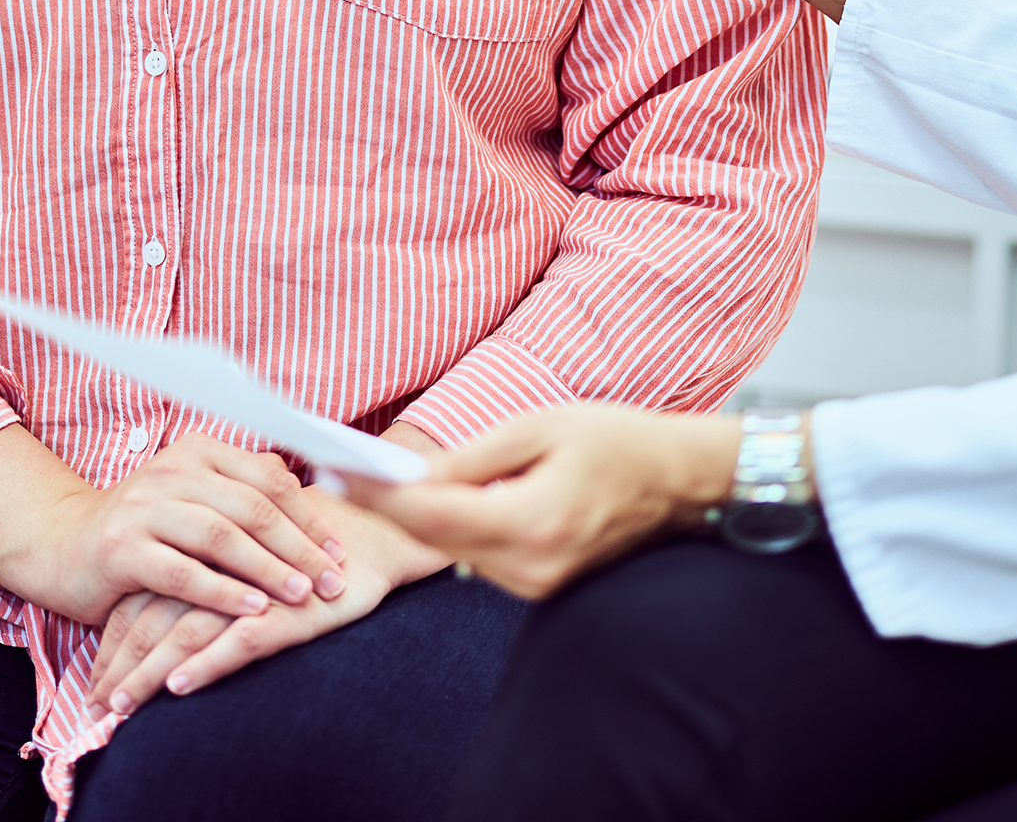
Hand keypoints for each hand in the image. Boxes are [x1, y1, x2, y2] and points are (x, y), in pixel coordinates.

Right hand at [0, 425, 348, 627]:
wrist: (62, 546)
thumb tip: (319, 498)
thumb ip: (242, 495)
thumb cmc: (144, 529)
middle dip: (298, 546)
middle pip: (251, 506)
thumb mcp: (193, 500)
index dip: (309, 514)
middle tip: (332, 578)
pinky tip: (252, 610)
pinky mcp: (121, 548)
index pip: (268, 478)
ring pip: (221, 536)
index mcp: (198, 452)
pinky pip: (182, 572)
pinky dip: (222, 592)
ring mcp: (144, 507)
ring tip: (302, 595)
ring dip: (268, 568)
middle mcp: (172, 471)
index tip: (339, 548)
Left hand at [86, 497, 450, 713]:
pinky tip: (181, 686)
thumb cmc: (300, 551)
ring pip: (185, 632)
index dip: (113, 642)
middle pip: (152, 619)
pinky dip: (207, 663)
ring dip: (149, 674)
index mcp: (201, 550)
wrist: (370, 534)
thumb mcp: (242, 562)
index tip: (93, 681)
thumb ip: (202, 576)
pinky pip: (239, 639)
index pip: (142, 601)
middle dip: (120, 667)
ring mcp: (251, 587)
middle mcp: (217, 566)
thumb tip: (154, 621)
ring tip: (123, 706)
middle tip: (95, 705)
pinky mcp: (286, 609)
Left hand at [345, 402, 742, 599]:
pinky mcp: (541, 588)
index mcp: (533, 522)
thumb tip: (407, 475)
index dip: (381, 497)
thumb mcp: (540, 428)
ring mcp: (538, 585)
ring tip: (375, 482)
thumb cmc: (615, 442)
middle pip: (436, 541)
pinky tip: (434, 502)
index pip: (434, 518)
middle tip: (338, 472)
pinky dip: (455, 530)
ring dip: (419, 519)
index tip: (337, 473)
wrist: (679, 482)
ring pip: (455, 552)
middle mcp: (532, 566)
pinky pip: (481, 558)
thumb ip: (471, 459)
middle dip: (387, 506)